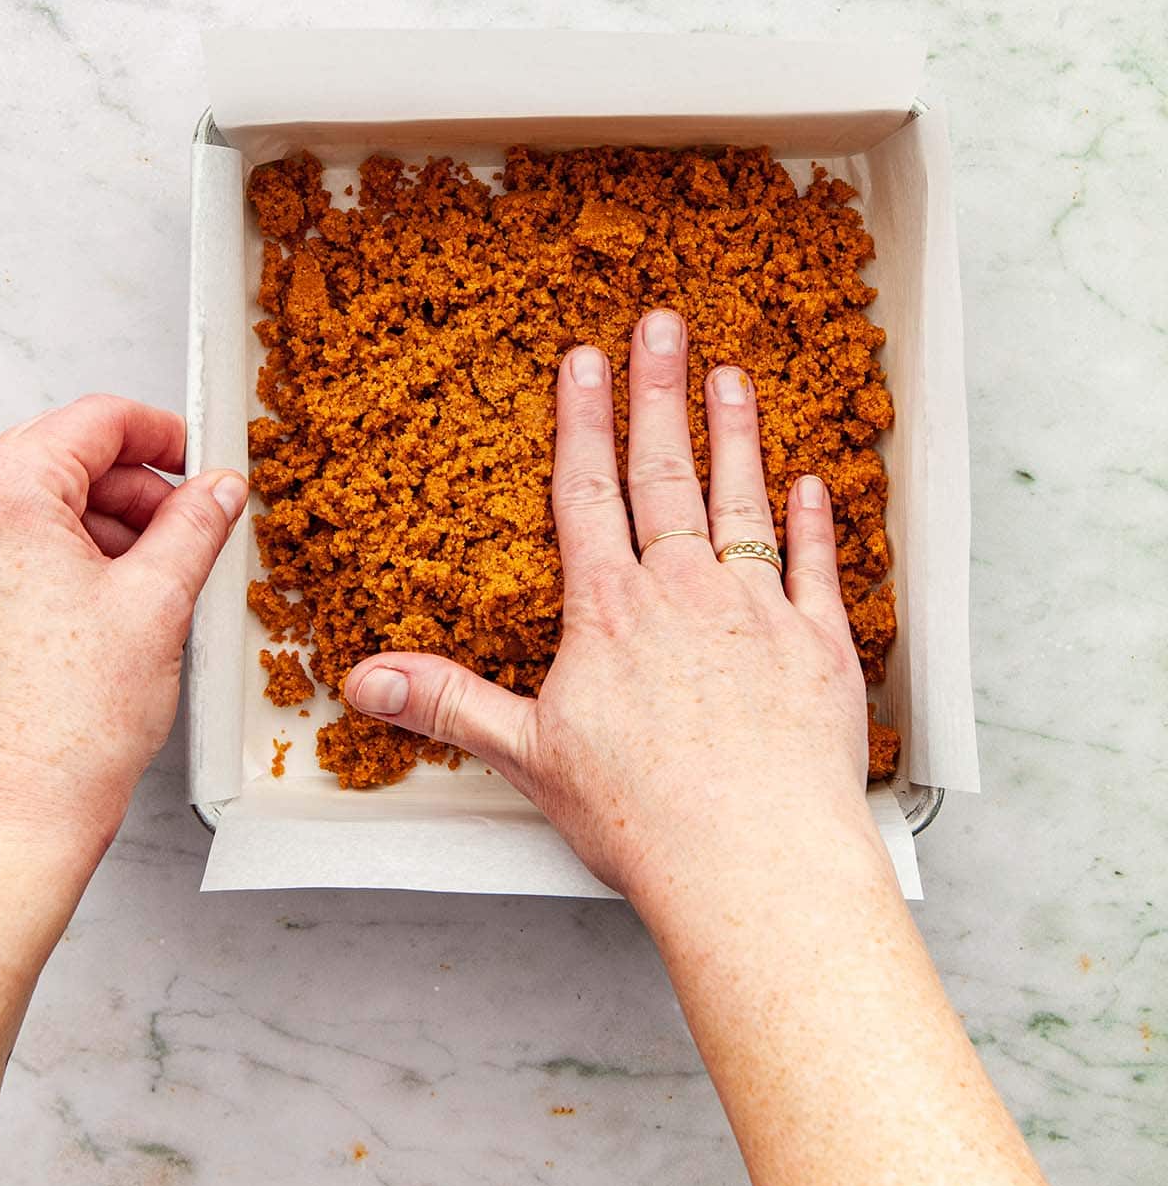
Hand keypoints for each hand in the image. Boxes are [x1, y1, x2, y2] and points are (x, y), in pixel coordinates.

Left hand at [0, 395, 246, 869]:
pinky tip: (123, 599)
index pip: (96, 418)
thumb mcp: (160, 599)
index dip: (162, 433)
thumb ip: (196, 524)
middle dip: (138, 486)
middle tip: (190, 521)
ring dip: (111, 524)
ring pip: (50, 501)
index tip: (197, 457)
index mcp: (4, 495)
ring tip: (161, 575)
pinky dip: (80, 557)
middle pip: (68, 455)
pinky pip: (29, 544)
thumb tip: (217, 491)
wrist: (23, 800)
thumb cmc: (67, 720)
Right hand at [345, 310, 881, 907]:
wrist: (752, 859)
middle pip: (664, 474)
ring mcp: (758, 614)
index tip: (585, 359)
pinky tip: (810, 485)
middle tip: (663, 325)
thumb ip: (449, 704)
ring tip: (733, 378)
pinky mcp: (818, 648)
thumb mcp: (527, 757)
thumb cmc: (643, 817)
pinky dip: (813, 524)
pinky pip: (815, 569)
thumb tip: (366, 681)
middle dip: (659, 393)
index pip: (587, 493)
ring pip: (741, 504)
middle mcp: (684, 594)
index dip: (583, 420)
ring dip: (736, 436)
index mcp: (610, 611)